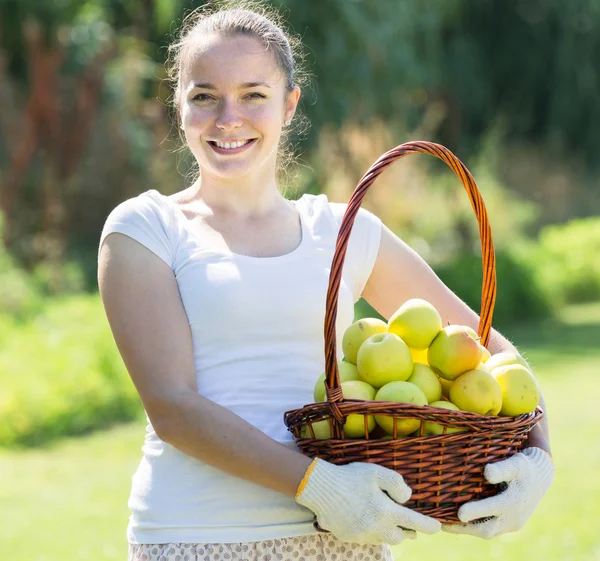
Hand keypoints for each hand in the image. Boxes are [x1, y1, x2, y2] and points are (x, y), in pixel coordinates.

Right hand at [295, 458, 440, 545]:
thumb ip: (396, 484)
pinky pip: (368, 539)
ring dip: (389, 532)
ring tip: (386, 520)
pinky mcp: (350, 538)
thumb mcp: (376, 472)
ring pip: (384, 539)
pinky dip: (372, 531)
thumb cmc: (350, 477)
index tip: (437, 527)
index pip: (415, 523)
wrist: (320, 488)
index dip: (429, 526)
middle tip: (407, 522)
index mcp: (386, 512)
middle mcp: (377, 528)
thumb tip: (407, 498)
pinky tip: (366, 519)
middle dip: (407, 531)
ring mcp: (363, 535)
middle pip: (401, 537)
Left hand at [442, 447, 553, 538]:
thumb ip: (502, 469)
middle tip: (444, 525)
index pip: (495, 507)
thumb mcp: (515, 464)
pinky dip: (473, 527)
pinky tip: (456, 521)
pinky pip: (490, 530)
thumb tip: (487, 472)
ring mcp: (511, 524)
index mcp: (515, 500)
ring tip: (445, 525)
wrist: (539, 479)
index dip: (477, 511)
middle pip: (488, 528)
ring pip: (488, 532)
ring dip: (467, 530)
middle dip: (466, 527)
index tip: (460, 513)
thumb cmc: (523, 468)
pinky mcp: (508, 526)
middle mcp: (514, 517)